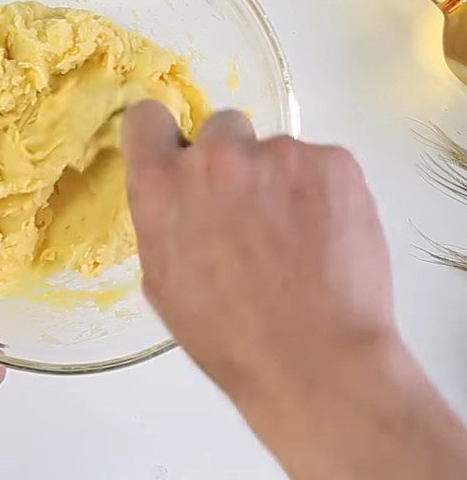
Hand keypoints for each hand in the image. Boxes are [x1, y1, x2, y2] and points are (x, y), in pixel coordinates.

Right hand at [122, 104, 393, 397]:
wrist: (316, 361)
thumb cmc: (227, 337)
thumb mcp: (164, 280)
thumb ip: (164, 219)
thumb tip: (180, 197)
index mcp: (161, 185)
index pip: (146, 118)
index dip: (160, 135)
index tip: (176, 153)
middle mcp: (215, 156)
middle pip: (220, 129)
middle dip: (230, 160)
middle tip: (250, 211)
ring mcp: (278, 154)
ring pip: (275, 153)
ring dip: (280, 181)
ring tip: (298, 240)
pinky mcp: (333, 161)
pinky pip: (320, 165)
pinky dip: (322, 192)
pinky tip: (327, 238)